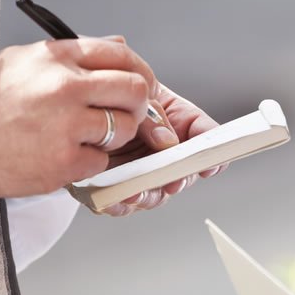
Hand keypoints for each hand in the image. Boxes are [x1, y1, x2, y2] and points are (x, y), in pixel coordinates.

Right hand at [0, 38, 156, 197]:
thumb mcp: (22, 61)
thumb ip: (72, 52)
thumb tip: (119, 47)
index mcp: (56, 57)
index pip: (121, 55)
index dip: (140, 70)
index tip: (141, 83)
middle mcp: (65, 87)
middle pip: (135, 89)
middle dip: (138, 103)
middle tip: (128, 113)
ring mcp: (67, 126)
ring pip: (124, 127)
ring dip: (114, 135)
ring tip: (85, 137)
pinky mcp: (65, 162)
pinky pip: (102, 160)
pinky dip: (89, 161)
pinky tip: (63, 156)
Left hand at [96, 81, 225, 216]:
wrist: (82, 102)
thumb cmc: (115, 91)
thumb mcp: (138, 94)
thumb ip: (154, 115)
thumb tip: (167, 140)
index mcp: (180, 124)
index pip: (205, 138)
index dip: (213, 153)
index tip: (211, 163)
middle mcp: (165, 152)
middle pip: (184, 173)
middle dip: (178, 180)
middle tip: (173, 181)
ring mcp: (143, 170)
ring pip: (156, 193)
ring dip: (148, 195)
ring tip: (136, 192)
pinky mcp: (117, 183)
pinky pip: (123, 201)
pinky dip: (120, 202)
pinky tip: (115, 197)